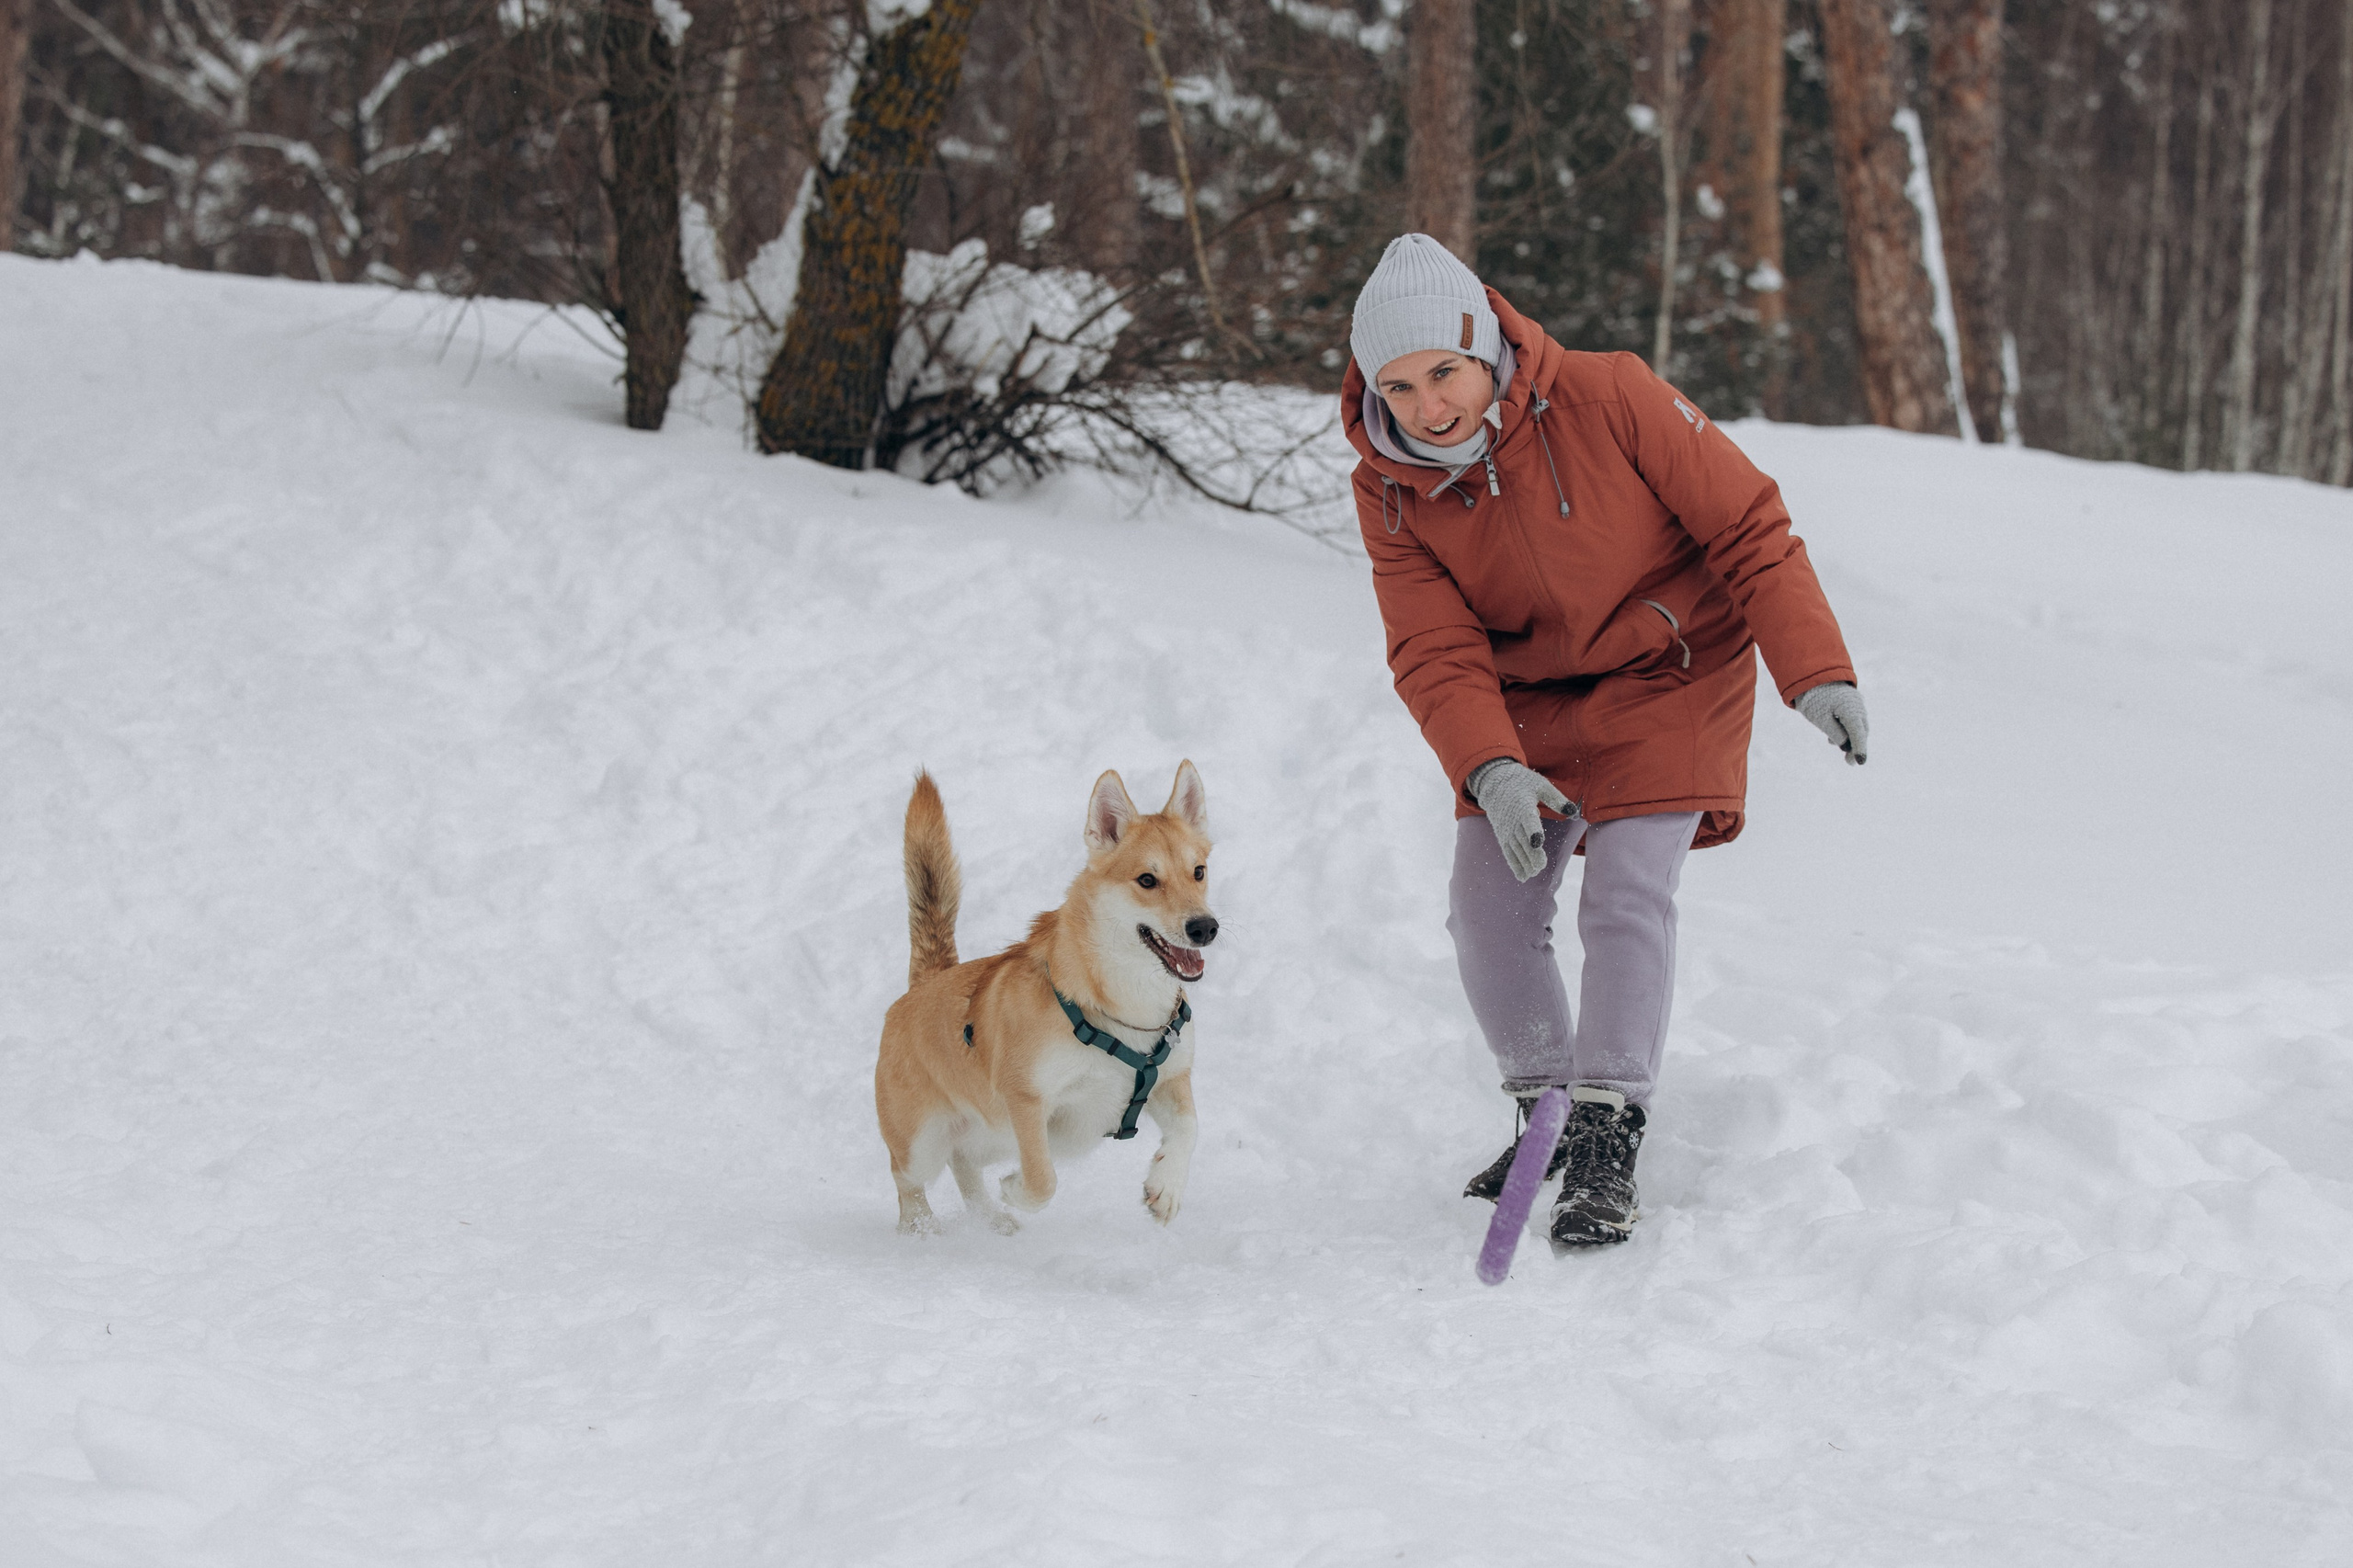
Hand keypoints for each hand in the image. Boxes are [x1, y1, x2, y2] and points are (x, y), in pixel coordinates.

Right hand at [1469, 759, 1571, 882]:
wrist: (1494, 782)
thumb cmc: (1522, 782)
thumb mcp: (1540, 785)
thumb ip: (1557, 799)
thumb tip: (1573, 811)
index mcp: (1523, 805)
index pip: (1527, 820)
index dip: (1532, 831)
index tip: (1537, 842)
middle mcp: (1512, 819)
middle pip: (1522, 839)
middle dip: (1530, 853)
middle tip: (1540, 867)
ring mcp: (1506, 829)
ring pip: (1514, 848)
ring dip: (1523, 862)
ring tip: (1534, 873)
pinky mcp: (1502, 836)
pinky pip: (1507, 852)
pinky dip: (1514, 865)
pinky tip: (1523, 877)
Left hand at [1795, 682, 1868, 764]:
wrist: (1811, 674)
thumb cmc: (1814, 697)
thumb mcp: (1821, 718)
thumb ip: (1835, 733)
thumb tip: (1846, 747)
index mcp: (1851, 710)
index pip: (1858, 733)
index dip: (1859, 749)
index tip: (1860, 763)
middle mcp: (1858, 706)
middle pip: (1861, 731)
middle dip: (1856, 746)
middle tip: (1850, 762)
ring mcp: (1856, 703)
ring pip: (1858, 725)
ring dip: (1851, 738)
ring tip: (1840, 749)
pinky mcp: (1851, 702)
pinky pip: (1853, 719)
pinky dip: (1847, 729)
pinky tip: (1835, 737)